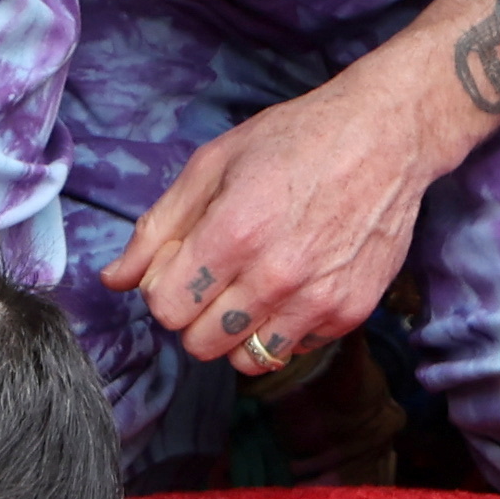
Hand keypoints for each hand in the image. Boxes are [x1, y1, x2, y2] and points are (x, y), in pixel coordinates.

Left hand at [105, 47, 458, 372]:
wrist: (385, 138)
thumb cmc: (294, 141)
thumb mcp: (213, 164)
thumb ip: (157, 227)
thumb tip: (114, 279)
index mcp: (232, 234)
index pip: (165, 309)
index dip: (164, 288)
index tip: (182, 265)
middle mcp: (275, 276)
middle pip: (199, 344)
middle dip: (195, 316)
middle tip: (216, 278)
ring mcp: (316, 300)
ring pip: (245, 361)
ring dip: (237, 332)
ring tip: (252, 287)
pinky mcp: (349, 313)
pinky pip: (293, 350)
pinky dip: (282, 328)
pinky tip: (293, 285)